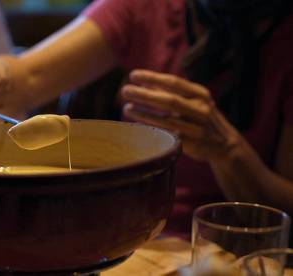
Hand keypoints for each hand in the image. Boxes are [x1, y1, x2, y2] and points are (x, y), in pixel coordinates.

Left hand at [121, 69, 244, 162]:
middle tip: (125, 90)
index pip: (173, 82)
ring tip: (126, 107)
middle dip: (145, 94)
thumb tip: (145, 82)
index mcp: (200, 94)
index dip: (152, 78)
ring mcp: (197, 128)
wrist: (224, 144)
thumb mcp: (193, 101)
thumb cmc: (200, 118)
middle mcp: (201, 109)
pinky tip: (137, 125)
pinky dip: (151, 129)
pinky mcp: (192, 144)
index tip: (133, 75)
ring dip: (144, 113)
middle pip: (168, 100)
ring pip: (166, 120)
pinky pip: (168, 135)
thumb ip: (172, 91)